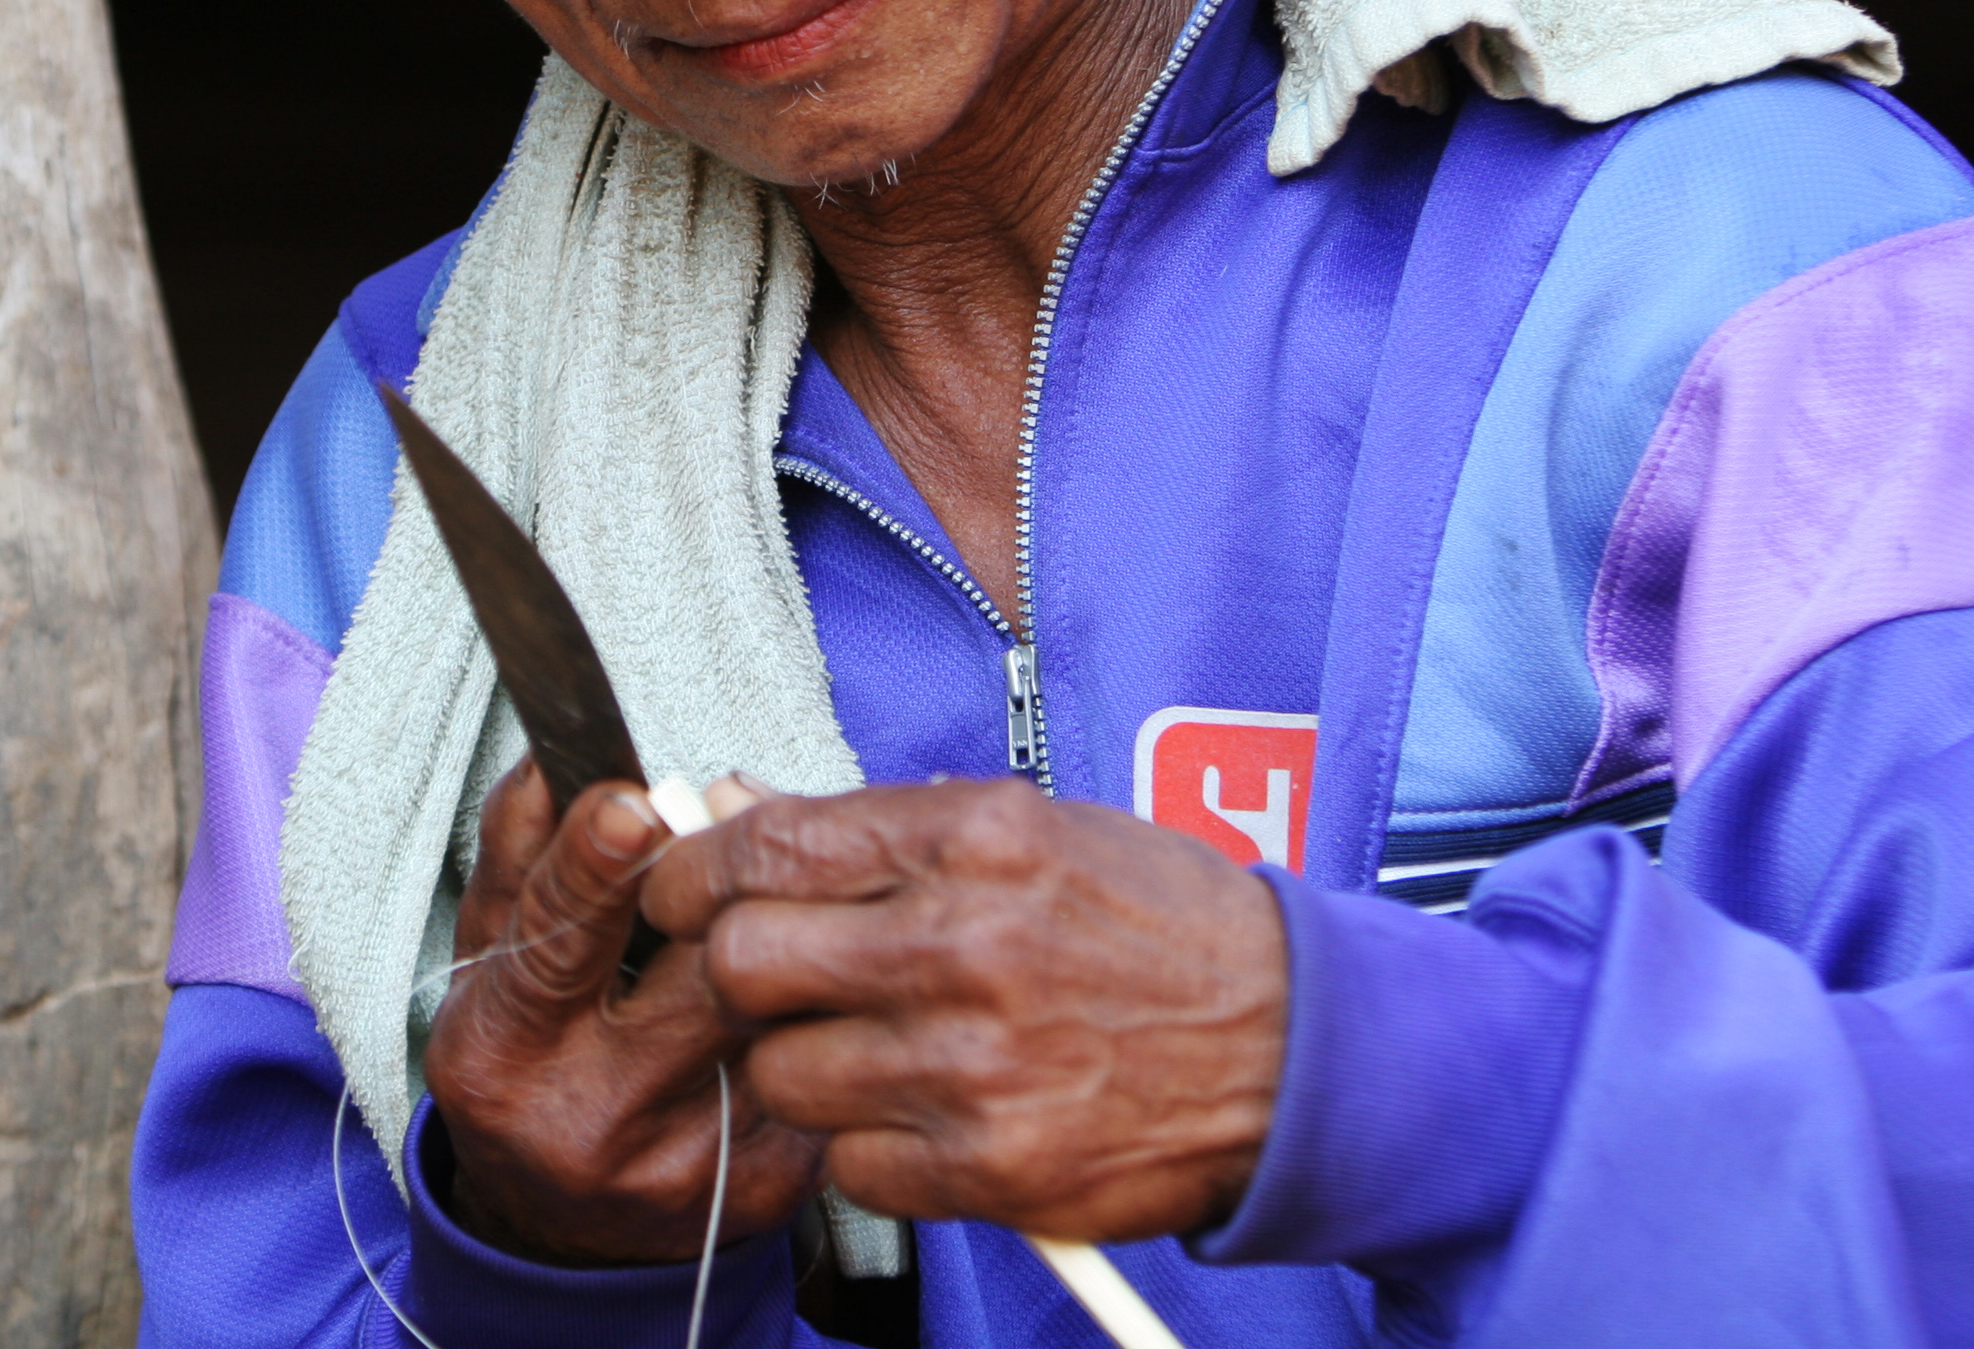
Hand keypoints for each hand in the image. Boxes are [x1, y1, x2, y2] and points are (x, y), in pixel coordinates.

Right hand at [423, 758, 826, 1263]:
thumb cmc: (531, 1061)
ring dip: (787, 940)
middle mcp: (587, 1118)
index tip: (629, 799)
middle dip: (725, 891)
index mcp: (504, 1054)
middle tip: (732, 830)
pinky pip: (815, 1060)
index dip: (592, 869)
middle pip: (692, 974)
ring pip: (770, 1010)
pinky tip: (809, 983)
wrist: (561, 1231)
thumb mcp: (493, 962)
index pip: (550, 949)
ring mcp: (682, 1162)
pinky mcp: (763, 1187)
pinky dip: (818, 1006)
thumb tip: (550, 760)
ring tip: (782, 899)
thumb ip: (518, 856)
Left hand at [644, 777, 1286, 1242]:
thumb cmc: (1158, 924)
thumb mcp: (1033, 832)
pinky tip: (922, 1113)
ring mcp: (975, 1063)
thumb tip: (738, 808)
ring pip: (784, 1072)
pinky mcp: (991, 1166)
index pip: (771, 845)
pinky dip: (867, 1147)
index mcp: (977, 839)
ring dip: (801, 1065)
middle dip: (731, 968)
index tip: (679, 885)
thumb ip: (883, 831)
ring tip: (865, 1048)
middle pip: (746, 960)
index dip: (695, 867)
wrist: (1294, 1043)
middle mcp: (967, 944)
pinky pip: (850, 1165)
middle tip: (757, 977)